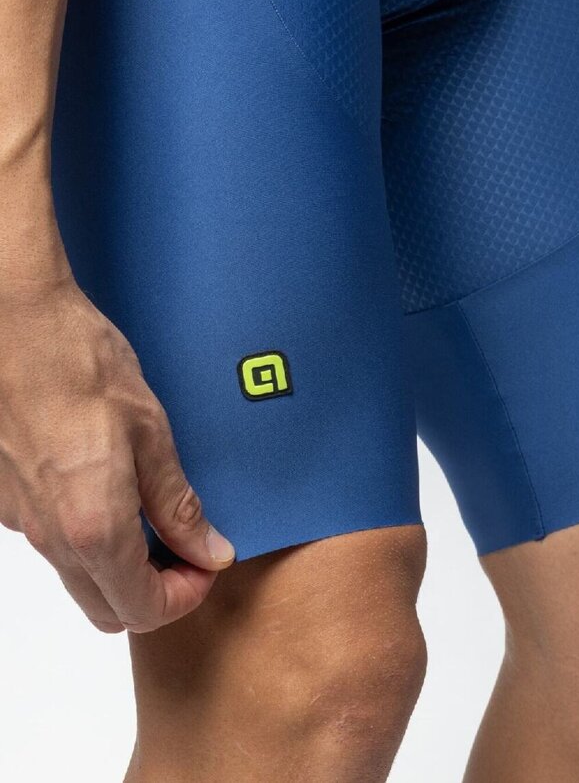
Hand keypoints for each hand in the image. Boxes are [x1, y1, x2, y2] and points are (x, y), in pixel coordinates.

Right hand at [0, 275, 234, 633]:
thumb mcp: (150, 430)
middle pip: (107, 608)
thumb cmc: (79, 363)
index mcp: (93, 526)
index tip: (207, 561)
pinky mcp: (8, 499)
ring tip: (155, 512)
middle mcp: (51, 536)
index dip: (187, 595)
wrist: (15, 321)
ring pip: (79, 577)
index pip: (144, 608)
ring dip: (122, 567)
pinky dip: (91, 538)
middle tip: (187, 548)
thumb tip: (207, 550)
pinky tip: (112, 488)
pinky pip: (56, 542)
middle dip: (155, 594)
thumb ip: (178, 503)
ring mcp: (23, 520)